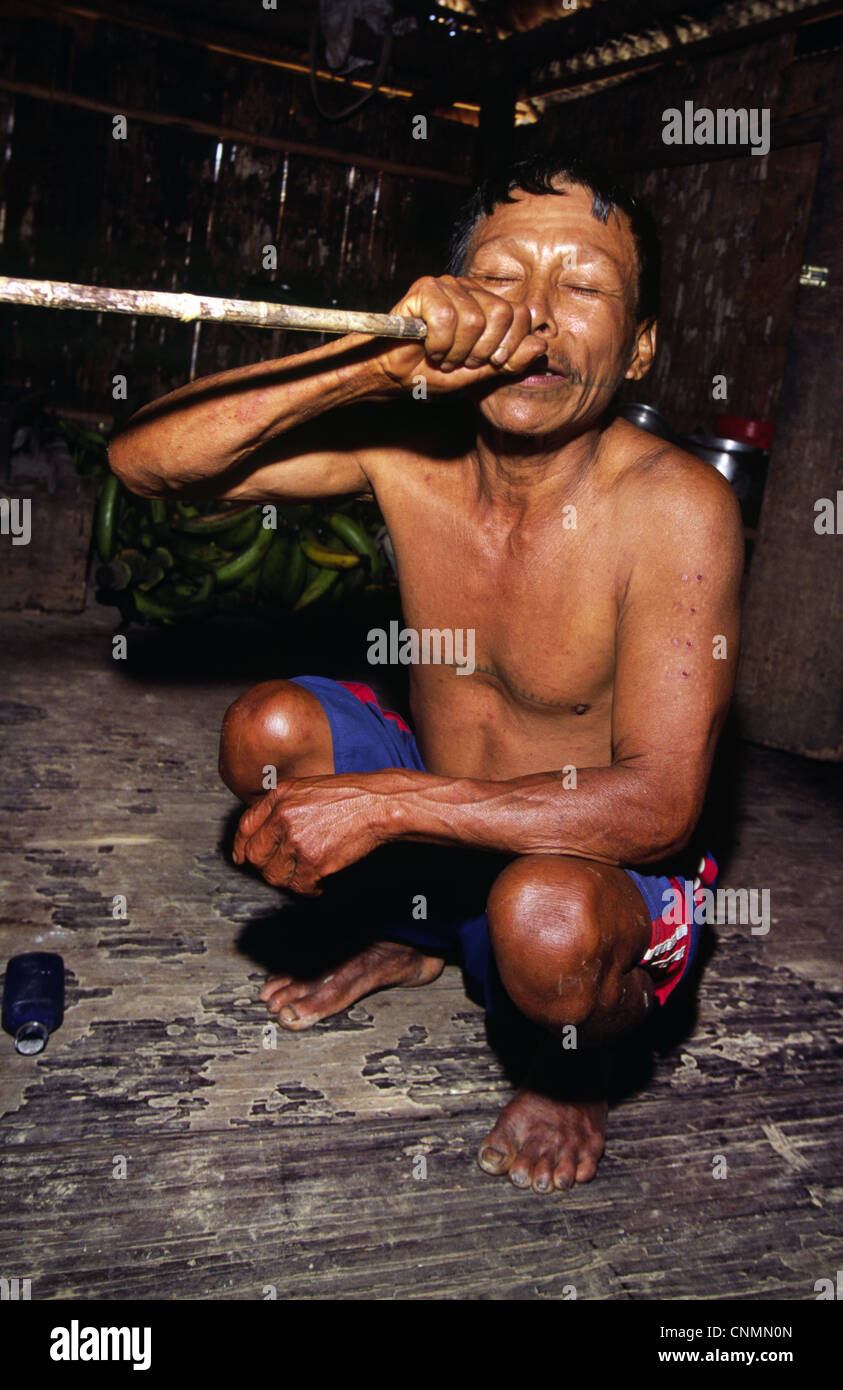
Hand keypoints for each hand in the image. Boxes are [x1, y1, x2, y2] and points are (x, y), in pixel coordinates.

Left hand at [231, 775, 385, 895]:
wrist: (379, 804)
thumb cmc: (350, 796)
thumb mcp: (308, 788)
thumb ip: (282, 806)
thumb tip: (262, 832)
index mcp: (280, 796)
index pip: (245, 827)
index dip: (243, 846)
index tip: (244, 857)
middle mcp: (283, 817)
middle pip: (255, 855)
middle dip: (267, 866)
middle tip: (284, 867)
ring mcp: (297, 840)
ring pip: (274, 875)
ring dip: (289, 879)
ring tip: (306, 871)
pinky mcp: (313, 861)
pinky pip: (300, 887)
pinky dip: (311, 888)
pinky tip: (322, 879)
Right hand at [374, 275, 545, 393]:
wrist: (389, 375)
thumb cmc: (430, 372)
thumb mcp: (478, 374)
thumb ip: (509, 361)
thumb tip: (540, 346)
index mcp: (486, 305)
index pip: (521, 314)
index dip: (510, 345)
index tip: (489, 362)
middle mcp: (470, 290)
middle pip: (502, 314)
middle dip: (482, 350)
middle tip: (461, 361)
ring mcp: (447, 285)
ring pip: (474, 318)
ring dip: (456, 350)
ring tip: (442, 356)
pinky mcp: (425, 288)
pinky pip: (447, 317)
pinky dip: (439, 343)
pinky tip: (429, 348)